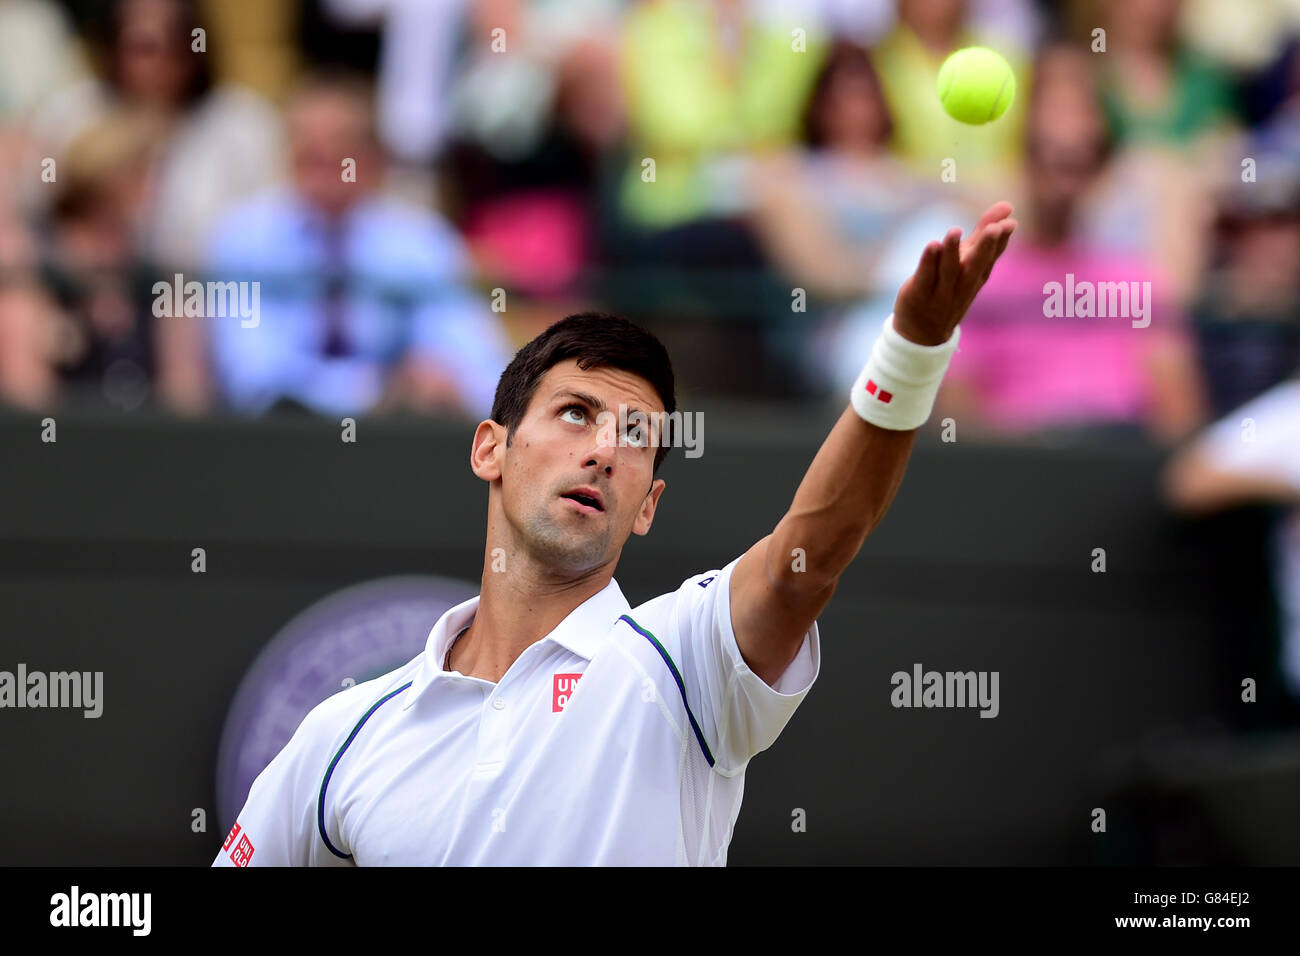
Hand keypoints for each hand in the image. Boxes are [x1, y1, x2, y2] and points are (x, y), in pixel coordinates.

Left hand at [892, 202, 1016, 345]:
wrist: (923, 333)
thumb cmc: (949, 289)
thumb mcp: (968, 262)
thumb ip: (983, 233)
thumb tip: (1008, 206)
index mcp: (976, 276)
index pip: (990, 258)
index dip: (1000, 241)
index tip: (1009, 223)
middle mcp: (962, 285)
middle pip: (974, 266)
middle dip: (984, 247)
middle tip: (994, 229)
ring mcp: (941, 292)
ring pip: (949, 271)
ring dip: (952, 251)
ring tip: (955, 231)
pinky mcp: (918, 293)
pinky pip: (925, 277)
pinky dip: (928, 262)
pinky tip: (932, 245)